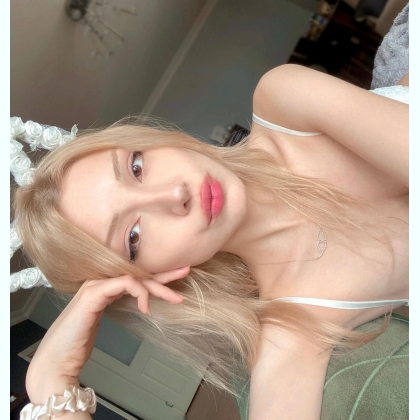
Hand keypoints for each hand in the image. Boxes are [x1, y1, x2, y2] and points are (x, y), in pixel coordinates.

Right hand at [26, 267, 189, 404]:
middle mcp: (99, 281)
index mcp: (103, 287)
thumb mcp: (104, 318)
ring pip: (135, 277)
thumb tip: (141, 301)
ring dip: (158, 286)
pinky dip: (140, 293)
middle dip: (164, 274)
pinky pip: (125, 284)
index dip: (157, 276)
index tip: (178, 277)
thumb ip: (118, 304)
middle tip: (186, 271)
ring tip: (176, 297)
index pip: (135, 277)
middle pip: (138, 274)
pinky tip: (146, 308)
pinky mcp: (93, 294)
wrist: (56, 361)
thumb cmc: (77, 343)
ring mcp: (95, 285)